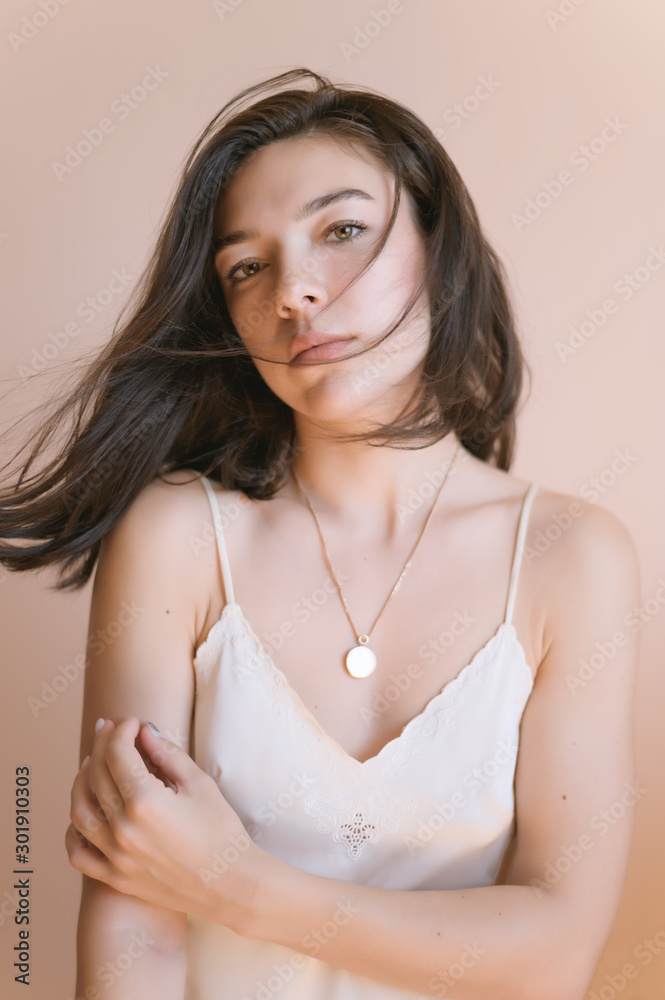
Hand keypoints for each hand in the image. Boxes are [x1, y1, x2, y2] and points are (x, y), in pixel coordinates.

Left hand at [65, 717, 260, 928]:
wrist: (230, 883)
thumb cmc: (221, 830)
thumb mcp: (199, 784)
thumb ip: (167, 754)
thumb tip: (144, 732)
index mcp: (145, 801)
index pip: (118, 753)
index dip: (122, 730)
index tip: (133, 722)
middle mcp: (123, 828)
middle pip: (96, 775)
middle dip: (102, 745)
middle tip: (110, 729)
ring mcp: (116, 856)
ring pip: (79, 811)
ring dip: (81, 781)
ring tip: (92, 765)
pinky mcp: (116, 877)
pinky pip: (79, 854)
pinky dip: (73, 831)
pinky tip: (84, 813)